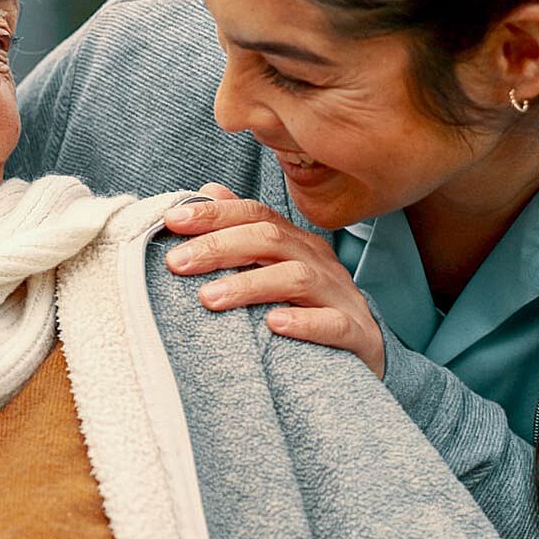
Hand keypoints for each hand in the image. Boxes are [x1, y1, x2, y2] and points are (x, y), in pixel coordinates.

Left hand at [162, 183, 384, 378]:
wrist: (367, 349)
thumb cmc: (307, 305)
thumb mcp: (273, 265)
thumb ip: (241, 230)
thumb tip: (207, 189)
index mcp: (295, 242)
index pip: (254, 214)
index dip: (214, 214)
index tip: (171, 221)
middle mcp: (318, 261)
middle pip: (270, 239)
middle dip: (219, 246)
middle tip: (175, 262)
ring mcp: (339, 296)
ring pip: (296, 278)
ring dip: (249, 285)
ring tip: (208, 298)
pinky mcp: (358, 334)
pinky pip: (334, 324)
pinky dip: (305, 323)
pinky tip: (275, 325)